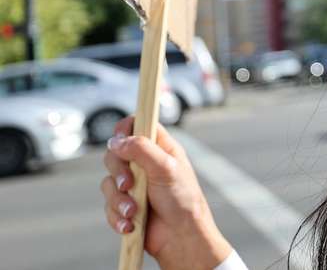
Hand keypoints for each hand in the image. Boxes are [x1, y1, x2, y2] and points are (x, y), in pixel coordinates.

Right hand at [100, 116, 232, 269]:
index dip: (125, 128)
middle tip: (129, 184)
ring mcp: (134, 185)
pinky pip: (108, 206)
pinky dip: (117, 216)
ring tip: (134, 211)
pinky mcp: (125, 205)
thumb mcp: (166, 168)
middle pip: (115, 154)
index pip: (137, 125)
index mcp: (160, 148)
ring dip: (119, 200)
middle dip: (118, 171)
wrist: (179, 237)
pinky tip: (130, 224)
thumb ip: (142, 150)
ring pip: (109, 182)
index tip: (119, 138)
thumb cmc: (182, 200)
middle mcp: (145, 163)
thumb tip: (116, 140)